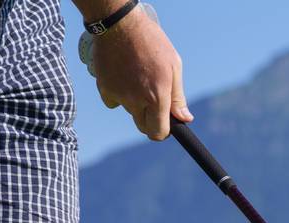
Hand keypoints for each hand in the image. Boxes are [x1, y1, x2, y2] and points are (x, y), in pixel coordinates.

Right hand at [82, 5, 189, 140]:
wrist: (120, 24)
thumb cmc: (151, 42)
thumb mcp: (173, 66)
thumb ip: (177, 97)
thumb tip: (185, 119)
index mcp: (157, 97)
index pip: (158, 132)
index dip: (163, 130)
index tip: (164, 123)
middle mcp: (136, 100)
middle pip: (143, 126)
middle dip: (149, 118)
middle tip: (151, 98)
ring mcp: (118, 96)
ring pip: (129, 111)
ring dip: (134, 102)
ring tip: (137, 76)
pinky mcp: (104, 89)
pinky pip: (113, 101)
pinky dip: (118, 94)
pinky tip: (122, 75)